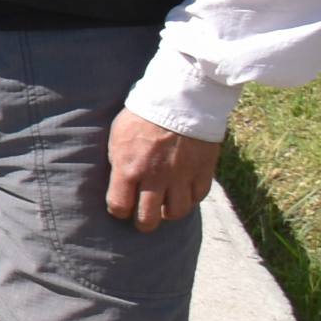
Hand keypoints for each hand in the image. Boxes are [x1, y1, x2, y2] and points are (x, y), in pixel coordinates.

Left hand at [104, 111, 220, 233]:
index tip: (121, 208)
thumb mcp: (118, 136)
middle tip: (143, 220)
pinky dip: (190, 199)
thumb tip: (119, 182)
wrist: (180, 98)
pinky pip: (198, 197)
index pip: (119, 207)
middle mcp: (155, 177)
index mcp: (129, 168)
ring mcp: (181, 176)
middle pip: (148, 218)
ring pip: (176, 212)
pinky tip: (184, 194)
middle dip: (143, 223)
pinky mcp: (203, 170)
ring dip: (168, 213)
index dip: (119, 211)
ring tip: (164, 208)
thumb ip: (119, 162)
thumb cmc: (142, 114)